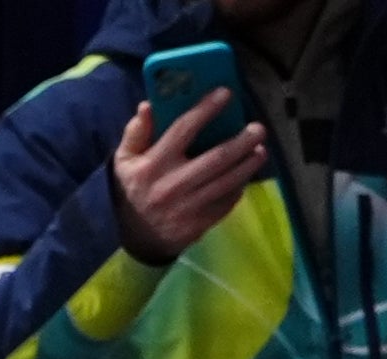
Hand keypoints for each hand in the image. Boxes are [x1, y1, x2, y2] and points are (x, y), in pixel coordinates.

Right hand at [109, 95, 267, 264]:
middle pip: (217, 158)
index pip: (183, 130)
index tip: (226, 93)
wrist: (136, 237)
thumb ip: (136, 133)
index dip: (206, 109)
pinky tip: (245, 176)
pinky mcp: (199, 223)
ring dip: (249, 164)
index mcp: (152, 166)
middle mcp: (171, 185)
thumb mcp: (125, 162)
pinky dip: (239, 187)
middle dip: (243, 141)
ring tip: (260, 150)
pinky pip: (227, 201)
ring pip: (228, 181)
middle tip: (258, 128)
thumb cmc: (135, 190)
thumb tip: (148, 105)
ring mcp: (187, 207)